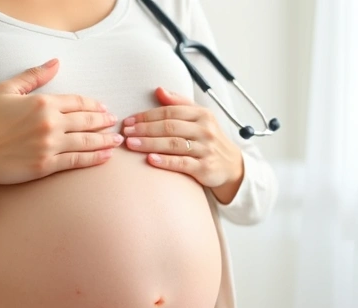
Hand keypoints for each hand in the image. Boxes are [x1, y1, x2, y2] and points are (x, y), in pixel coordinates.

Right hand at [0, 59, 123, 189]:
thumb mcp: (6, 90)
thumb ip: (33, 75)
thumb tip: (56, 63)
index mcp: (42, 103)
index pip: (77, 102)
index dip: (94, 105)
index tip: (104, 108)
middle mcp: (50, 123)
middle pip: (87, 121)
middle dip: (104, 121)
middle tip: (115, 122)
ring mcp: (49, 146)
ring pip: (86, 141)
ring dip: (106, 140)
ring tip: (117, 140)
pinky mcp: (46, 165)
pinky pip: (77, 161)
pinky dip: (95, 159)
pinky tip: (106, 157)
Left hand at [123, 87, 243, 203]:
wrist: (231, 165)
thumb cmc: (208, 139)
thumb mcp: (199, 117)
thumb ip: (178, 103)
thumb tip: (158, 89)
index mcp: (201, 114)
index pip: (170, 112)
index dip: (147, 115)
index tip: (129, 121)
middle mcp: (204, 130)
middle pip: (169, 127)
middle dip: (145, 129)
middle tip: (126, 132)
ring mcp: (205, 149)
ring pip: (174, 144)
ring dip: (150, 143)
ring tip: (131, 144)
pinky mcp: (205, 167)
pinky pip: (182, 163)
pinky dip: (165, 161)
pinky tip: (150, 160)